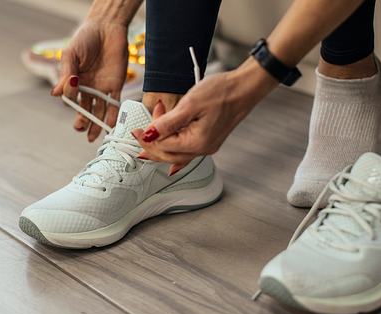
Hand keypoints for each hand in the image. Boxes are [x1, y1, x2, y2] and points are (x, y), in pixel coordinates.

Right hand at [51, 21, 127, 141]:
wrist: (107, 27)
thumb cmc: (85, 38)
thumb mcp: (71, 55)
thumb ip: (65, 74)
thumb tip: (56, 94)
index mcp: (74, 80)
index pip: (71, 98)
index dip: (70, 103)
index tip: (69, 102)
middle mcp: (88, 87)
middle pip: (84, 109)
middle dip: (82, 121)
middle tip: (80, 130)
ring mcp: (102, 88)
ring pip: (99, 110)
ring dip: (96, 124)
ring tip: (92, 136)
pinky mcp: (116, 86)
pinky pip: (114, 104)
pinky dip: (113, 115)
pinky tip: (110, 125)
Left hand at [132, 59, 278, 174]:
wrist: (244, 88)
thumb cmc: (222, 92)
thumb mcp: (189, 104)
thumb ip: (167, 123)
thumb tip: (149, 135)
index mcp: (197, 143)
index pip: (163, 148)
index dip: (147, 139)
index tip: (135, 130)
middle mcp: (203, 149)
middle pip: (168, 156)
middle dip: (151, 144)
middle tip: (139, 131)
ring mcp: (208, 146)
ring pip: (177, 155)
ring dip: (162, 144)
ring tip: (152, 129)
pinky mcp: (210, 139)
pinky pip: (187, 152)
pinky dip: (174, 150)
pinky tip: (168, 158)